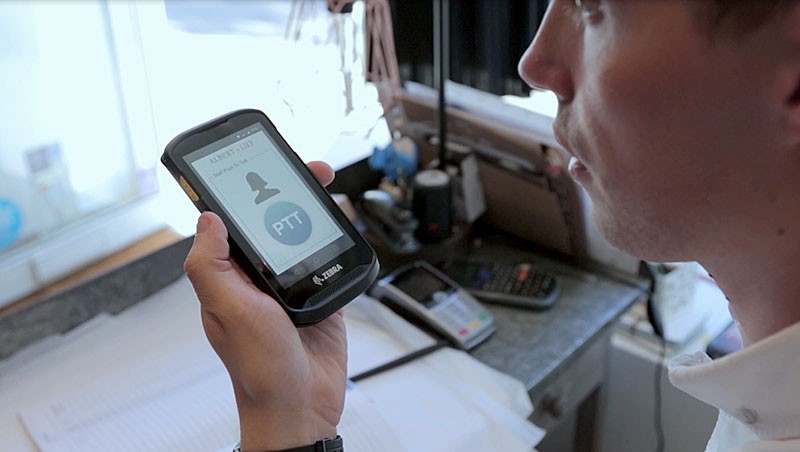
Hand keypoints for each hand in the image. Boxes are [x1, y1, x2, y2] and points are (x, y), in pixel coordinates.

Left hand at [184, 161, 345, 450]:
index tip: (259, 165)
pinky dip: (336, 239)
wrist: (301, 405)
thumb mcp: (228, 313)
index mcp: (229, 275)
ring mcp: (289, 284)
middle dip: (289, 190)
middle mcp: (257, 276)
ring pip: (302, 234)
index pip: (233, 220)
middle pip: (273, 220)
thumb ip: (210, 266)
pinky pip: (327, 257)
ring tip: (326, 188)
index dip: (245, 189)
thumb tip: (207, 218)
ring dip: (315, 210)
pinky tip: (342, 224)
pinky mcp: (318, 293)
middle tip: (308, 171)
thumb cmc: (258, 369)